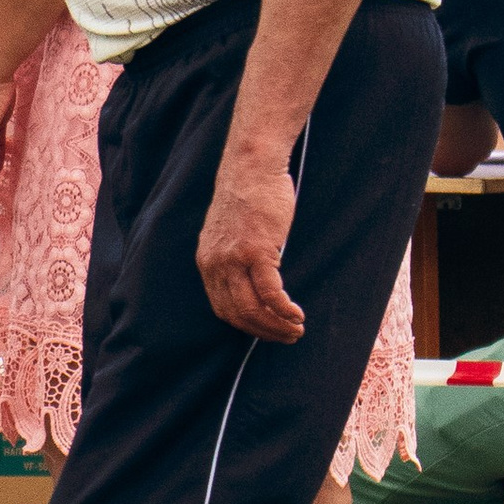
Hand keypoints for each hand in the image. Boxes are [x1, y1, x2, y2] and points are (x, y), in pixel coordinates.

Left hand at [197, 143, 303, 340]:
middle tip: (287, 337)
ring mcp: (233, 259)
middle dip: (263, 332)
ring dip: (276, 325)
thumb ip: (235, 257)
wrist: (251, 167)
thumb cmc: (249, 195)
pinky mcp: (255, 250)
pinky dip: (283, 309)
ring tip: (295, 330)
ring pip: (252, 308)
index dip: (247, 324)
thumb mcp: (231, 232)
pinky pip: (269, 292)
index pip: (222, 307)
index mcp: (207, 261)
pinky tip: (296, 314)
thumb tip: (253, 281)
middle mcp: (215, 264)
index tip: (266, 330)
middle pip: (236, 314)